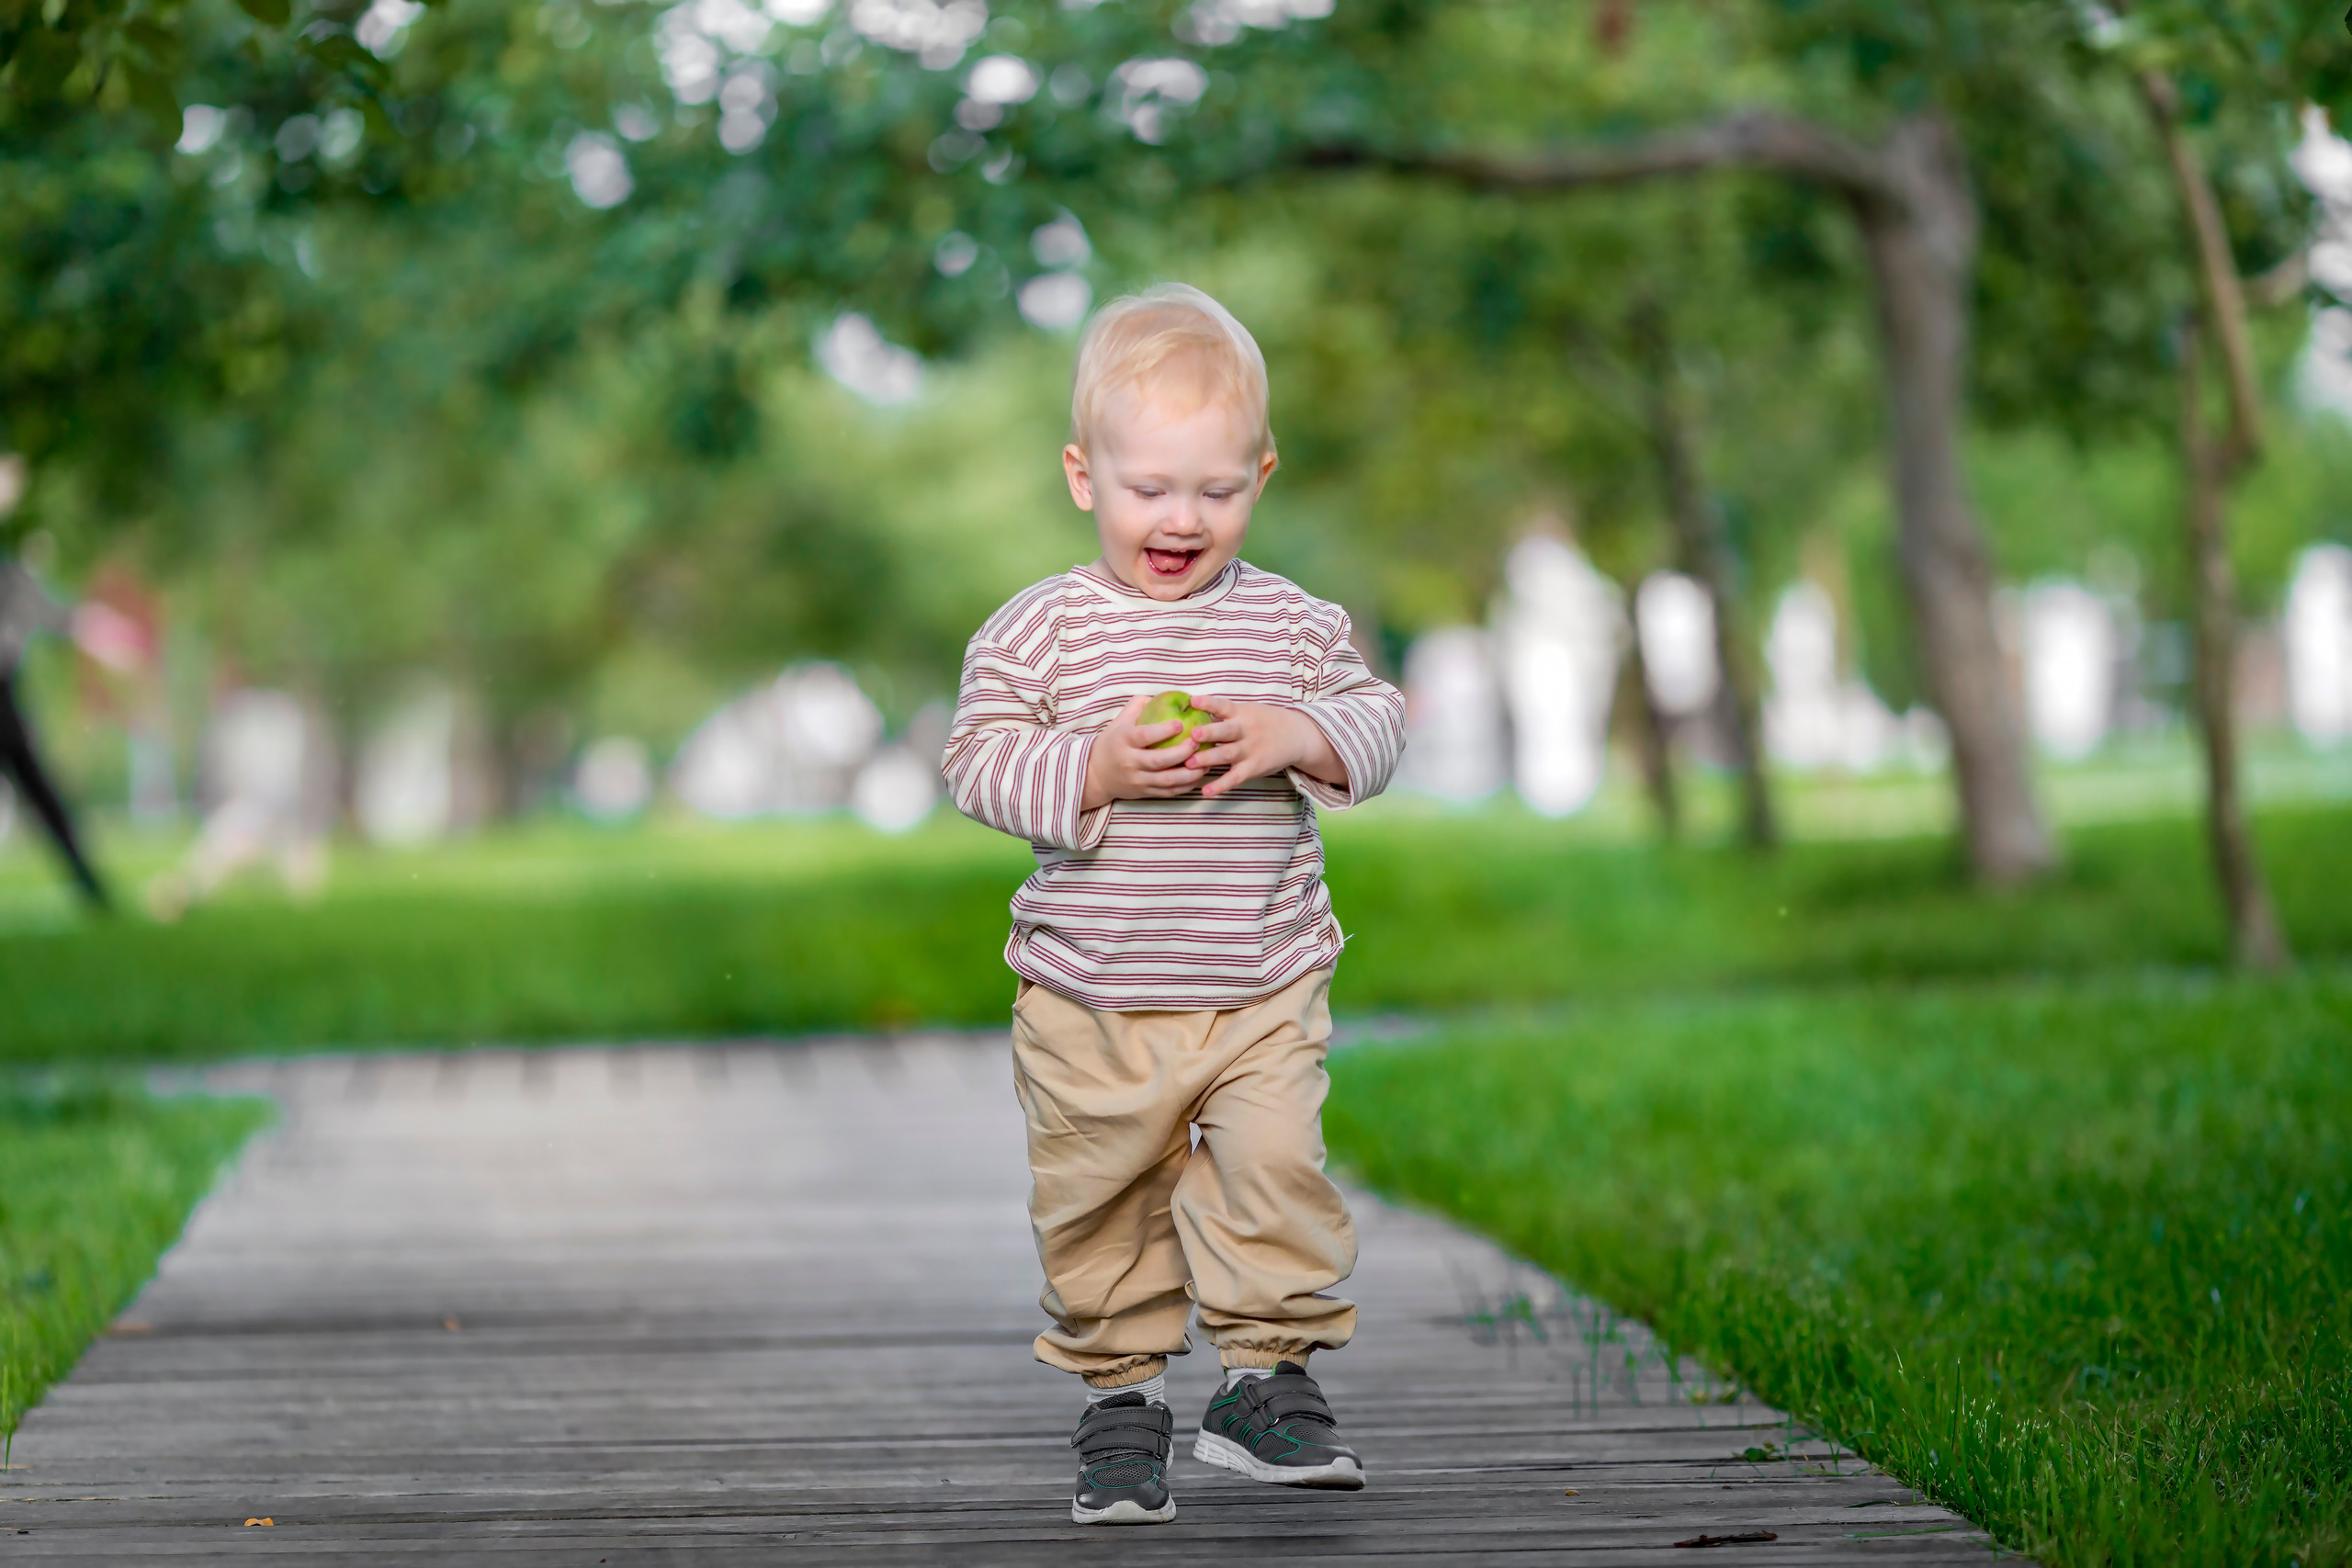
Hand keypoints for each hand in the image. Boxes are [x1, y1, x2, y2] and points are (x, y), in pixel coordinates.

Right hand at [1080, 693, 1203, 810]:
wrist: (1096, 775)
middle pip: (1158, 760)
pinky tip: (1198, 776)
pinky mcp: (1145, 792)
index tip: (1181, 723)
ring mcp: (1138, 779)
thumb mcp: (1120, 721)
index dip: (1163, 731)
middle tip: (1198, 743)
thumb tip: (1166, 695)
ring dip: (1189, 773)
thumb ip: (1140, 706)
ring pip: (1167, 780)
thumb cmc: (1113, 742)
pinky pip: (1169, 792)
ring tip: (1205, 762)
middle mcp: (1130, 762)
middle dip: (1181, 753)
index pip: (1143, 736)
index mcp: (1123, 741)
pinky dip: (1186, 786)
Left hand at [1182, 696, 1348, 799]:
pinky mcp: (1253, 768)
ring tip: (1190, 764)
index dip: (1208, 703)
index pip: (1223, 706)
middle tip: (1192, 735)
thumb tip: (1192, 708)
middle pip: (1225, 731)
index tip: (1192, 701)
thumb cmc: (1266, 722)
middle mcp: (1245, 731)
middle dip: (1208, 733)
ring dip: (1208, 759)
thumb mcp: (1249, 711)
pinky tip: (1206, 791)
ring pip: (1226, 754)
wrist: (1297, 736)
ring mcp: (1249, 750)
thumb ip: (1225, 713)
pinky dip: (1221, 785)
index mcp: (1241, 713)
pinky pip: (1235, 778)